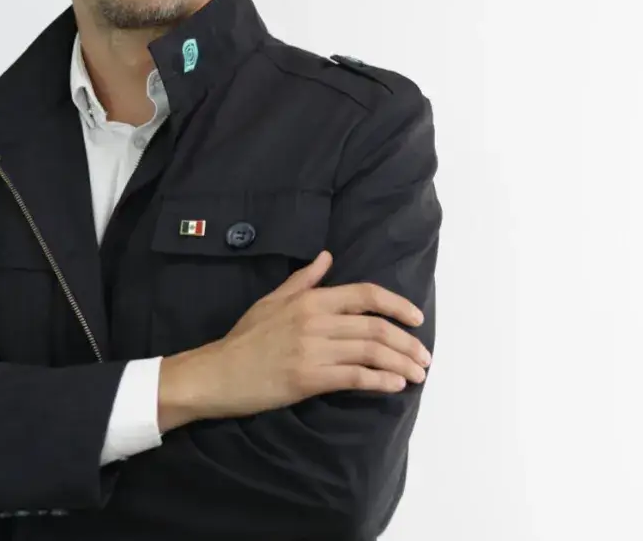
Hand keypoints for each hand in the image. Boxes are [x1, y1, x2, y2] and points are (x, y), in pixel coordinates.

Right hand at [158, 251, 430, 429]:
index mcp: (309, 300)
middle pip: (375, 327)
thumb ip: (303, 280)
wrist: (218, 372)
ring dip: (400, 363)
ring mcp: (312, 349)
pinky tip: (395, 385)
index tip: (417, 319)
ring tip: (417, 374)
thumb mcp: (271, 300)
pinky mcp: (308, 378)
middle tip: (424, 357)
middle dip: (406, 342)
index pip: (364, 294)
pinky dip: (380, 381)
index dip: (396, 305)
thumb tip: (327, 256)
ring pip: (370, 352)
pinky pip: (354, 377)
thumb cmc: (245, 338)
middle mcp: (314, 320)